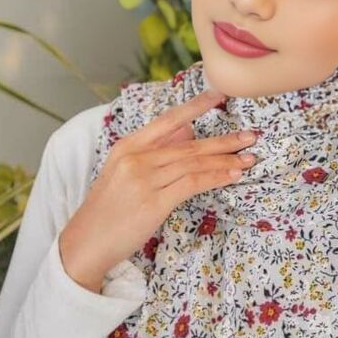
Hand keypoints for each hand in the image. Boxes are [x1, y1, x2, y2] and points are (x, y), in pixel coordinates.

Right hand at [58, 88, 257, 292]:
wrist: (86, 242)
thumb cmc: (108, 209)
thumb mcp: (124, 172)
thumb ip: (154, 151)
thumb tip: (187, 133)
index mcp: (128, 146)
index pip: (168, 120)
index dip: (196, 106)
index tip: (219, 94)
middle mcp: (136, 158)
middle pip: (189, 144)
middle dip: (224, 140)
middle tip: (251, 135)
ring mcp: (144, 179)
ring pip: (194, 163)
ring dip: (226, 160)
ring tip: (249, 158)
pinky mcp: (154, 202)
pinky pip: (192, 184)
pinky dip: (215, 177)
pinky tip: (232, 176)